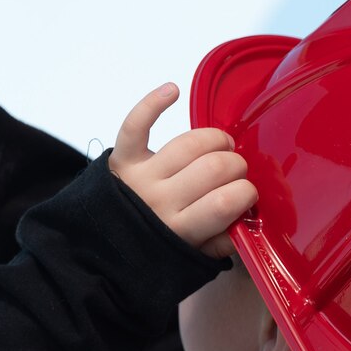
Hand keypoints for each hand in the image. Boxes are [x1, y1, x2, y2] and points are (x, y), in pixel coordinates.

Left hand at [110, 83, 256, 257]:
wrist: (103, 250)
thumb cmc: (154, 251)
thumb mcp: (191, 260)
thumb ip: (222, 244)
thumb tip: (247, 218)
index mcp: (180, 231)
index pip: (226, 202)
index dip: (247, 193)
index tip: (248, 194)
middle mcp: (159, 202)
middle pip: (214, 168)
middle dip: (237, 166)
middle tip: (235, 173)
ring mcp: (141, 177)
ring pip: (189, 144)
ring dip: (215, 140)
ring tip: (222, 147)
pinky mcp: (123, 157)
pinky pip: (136, 124)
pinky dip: (153, 103)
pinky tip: (173, 90)